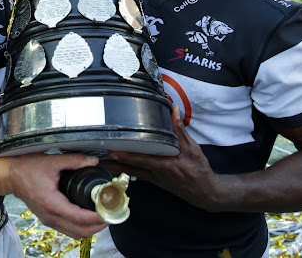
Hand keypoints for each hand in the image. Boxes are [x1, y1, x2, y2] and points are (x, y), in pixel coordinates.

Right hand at [8, 153, 107, 238]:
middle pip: (80, 232)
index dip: (97, 217)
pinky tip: (90, 216)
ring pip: (75, 234)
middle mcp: (50, 216)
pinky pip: (69, 230)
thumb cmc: (27, 169)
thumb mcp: (52, 161)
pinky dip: (82, 227)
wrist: (11, 176)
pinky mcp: (49, 219)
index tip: (109, 212)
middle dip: (99, 226)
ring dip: (91, 228)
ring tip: (104, 216)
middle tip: (111, 214)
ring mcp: (49, 220)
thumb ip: (74, 161)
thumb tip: (93, 161)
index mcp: (52, 203)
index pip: (79, 218)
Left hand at [102, 107, 222, 210]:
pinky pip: (137, 174)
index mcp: (166, 165)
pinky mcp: (154, 181)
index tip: (113, 151)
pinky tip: (116, 166)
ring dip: (117, 167)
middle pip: (131, 167)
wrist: (204, 192)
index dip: (127, 156)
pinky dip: (126, 169)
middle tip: (98, 155)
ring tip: (101, 160)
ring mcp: (154, 179)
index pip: (142, 160)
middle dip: (114, 162)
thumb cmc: (199, 170)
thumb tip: (173, 110)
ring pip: (132, 172)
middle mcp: (157, 174)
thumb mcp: (193, 149)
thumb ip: (180, 130)